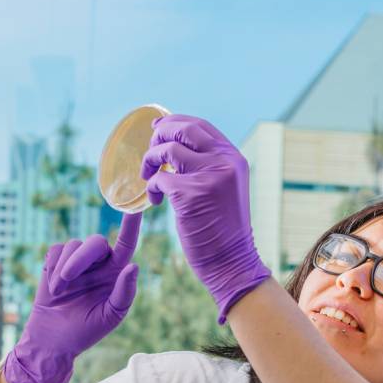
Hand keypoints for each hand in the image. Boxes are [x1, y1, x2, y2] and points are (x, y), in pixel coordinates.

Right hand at [2, 214, 141, 382]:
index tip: (137, 206)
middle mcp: (98, 263)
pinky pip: (55, 249)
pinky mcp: (55, 261)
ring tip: (60, 291)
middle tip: (67, 277)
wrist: (53, 339)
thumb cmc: (86, 330)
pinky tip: (53, 286)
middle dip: (81, 257)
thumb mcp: (111, 315)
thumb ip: (125, 292)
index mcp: (116, 273)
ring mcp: (76, 261)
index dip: (132, 224)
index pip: (127, 243)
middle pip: (95, 241)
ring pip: (73, 245)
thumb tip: (134, 266)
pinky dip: (52, 268)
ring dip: (64, 269)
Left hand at [142, 114, 269, 321]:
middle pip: (183, 129)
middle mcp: (225, 162)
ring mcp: (209, 176)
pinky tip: (157, 202)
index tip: (156, 128)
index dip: (174, 122)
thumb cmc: (222, 228)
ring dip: (150, 161)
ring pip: (168, 149)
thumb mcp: (224, 187)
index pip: (200, 126)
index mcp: (233, 158)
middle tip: (150, 153)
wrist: (231, 260)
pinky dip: (152, 188)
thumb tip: (175, 145)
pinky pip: (160, 178)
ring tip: (149, 179)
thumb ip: (209, 166)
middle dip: (159, 135)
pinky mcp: (192, 194)